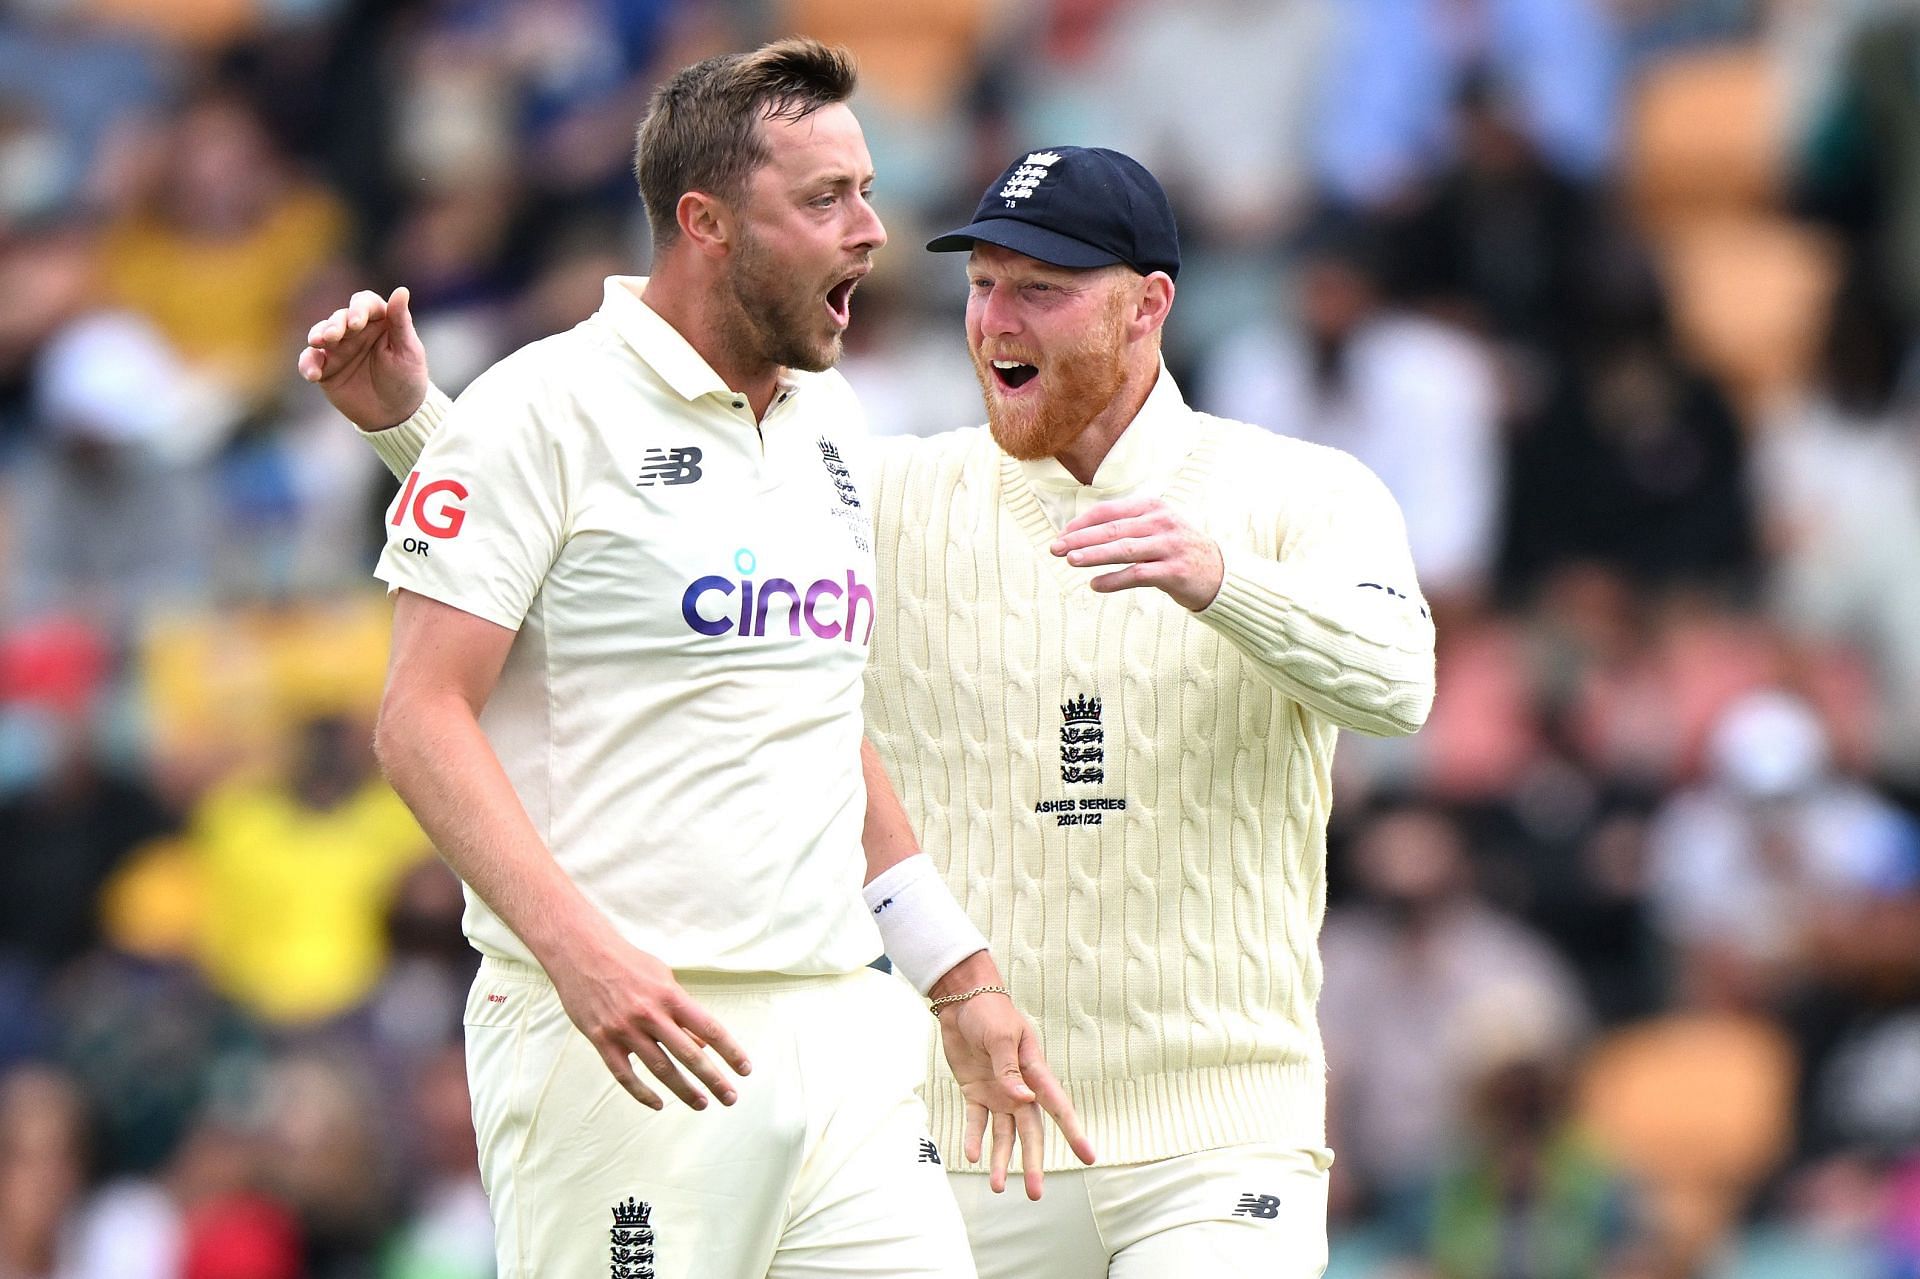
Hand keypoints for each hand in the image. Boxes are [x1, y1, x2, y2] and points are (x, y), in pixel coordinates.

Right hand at [296, 286, 429, 430]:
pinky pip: (310, 360)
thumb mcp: (409, 351)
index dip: (358, 309)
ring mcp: (338, 348)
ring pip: (320, 333)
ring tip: (319, 342)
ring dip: (318, 335)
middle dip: (335, 324)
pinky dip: (308, 364)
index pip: (364, 304)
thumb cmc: (408, 379)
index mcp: (378, 321)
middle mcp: (355, 331)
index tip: (357, 323)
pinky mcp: (325, 368)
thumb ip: (401, 321)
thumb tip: (402, 290)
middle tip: (334, 336)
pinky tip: (313, 374)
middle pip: (339, 317)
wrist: (396, 414)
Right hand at [546, 935, 751, 1112]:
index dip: (730, 1051)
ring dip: (683, 1090)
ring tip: (701, 1103)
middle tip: (730, 1098)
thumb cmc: (628, 962)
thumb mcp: (663, 978)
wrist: (581, 952)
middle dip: (713, 1079)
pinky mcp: (601, 1040)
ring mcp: (625, 1029)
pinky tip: (657, 1104)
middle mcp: (650, 1014)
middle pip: (689, 1054)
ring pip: (660, 1069)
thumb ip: (682, 1011)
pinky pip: (624, 1074)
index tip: (745, 1069)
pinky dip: (642, 1093)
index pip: (709, 1028)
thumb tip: (701, 1042)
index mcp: (670, 996)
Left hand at [933, 958, 1093, 1198]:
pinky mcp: (976, 1092)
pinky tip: (972, 1156)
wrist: (961, 1000)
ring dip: (1002, 1160)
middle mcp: (1020, 1088)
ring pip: (1004, 1134)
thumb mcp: (1001, 1036)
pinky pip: (976, 1121)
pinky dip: (974, 1138)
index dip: (1073, 1131)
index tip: (1089, 1157)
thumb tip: (1023, 1101)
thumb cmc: (990, 1012)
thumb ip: (1009, 1070)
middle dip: (1033, 1162)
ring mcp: (998, 1092)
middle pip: (1030, 1132)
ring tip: (998, 1187)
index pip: (1057, 1106)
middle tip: (1036, 1194)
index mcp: (1034, 1071)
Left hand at [1049, 496, 1224, 610]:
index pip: (1110, 511)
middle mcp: (1161, 523)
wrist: (1218, 573)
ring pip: (1123, 549)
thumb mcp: (1155, 527)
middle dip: (1080, 538)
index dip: (1082, 522)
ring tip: (1070, 561)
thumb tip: (1080, 533)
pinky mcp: (1174, 571)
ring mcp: (1169, 546)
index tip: (1062, 534)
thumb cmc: (1176, 549)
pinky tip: (1095, 585)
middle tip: (1055, 548)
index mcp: (1153, 507)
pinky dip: (1114, 580)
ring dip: (1094, 555)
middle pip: (1113, 529)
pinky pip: (1138, 574)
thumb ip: (1125, 526)